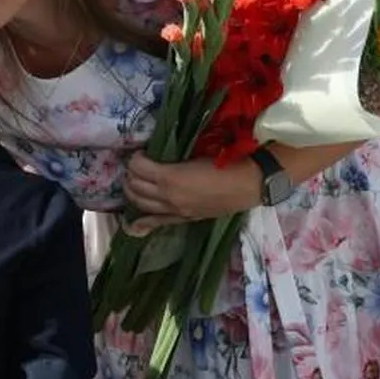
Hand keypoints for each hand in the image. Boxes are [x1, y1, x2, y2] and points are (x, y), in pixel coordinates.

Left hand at [123, 153, 260, 231]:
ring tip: (135, 183)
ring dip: (133, 191)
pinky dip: (141, 223)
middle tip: (138, 166)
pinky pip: (156, 222)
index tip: (142, 153)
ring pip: (140, 203)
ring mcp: (174, 210)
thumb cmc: (224, 163)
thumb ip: (173, 159)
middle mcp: (167, 196)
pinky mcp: (182, 218)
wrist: (247, 184)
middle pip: (135, 185)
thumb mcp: (194, 155)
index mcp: (170, 177)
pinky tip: (131, 225)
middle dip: (131, 173)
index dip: (136, 158)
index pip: (138, 167)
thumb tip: (159, 155)